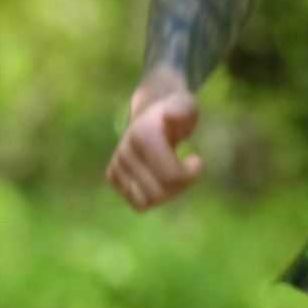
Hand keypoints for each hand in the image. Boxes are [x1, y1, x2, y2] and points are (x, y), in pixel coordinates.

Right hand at [106, 77, 202, 209]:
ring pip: (147, 201)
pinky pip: (138, 202)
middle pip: (158, 192)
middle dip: (178, 186)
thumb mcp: (186, 105)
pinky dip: (153, 196)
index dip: (189, 174)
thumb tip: (172, 115)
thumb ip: (183, 108)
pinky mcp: (112, 176)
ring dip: (166, 193)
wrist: (150, 112)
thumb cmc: (174, 113)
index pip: (169, 176)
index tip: (195, 160)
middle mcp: (124, 152)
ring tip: (172, 175)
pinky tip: (159, 179)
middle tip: (185, 169)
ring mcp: (116, 165)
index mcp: (142, 137)